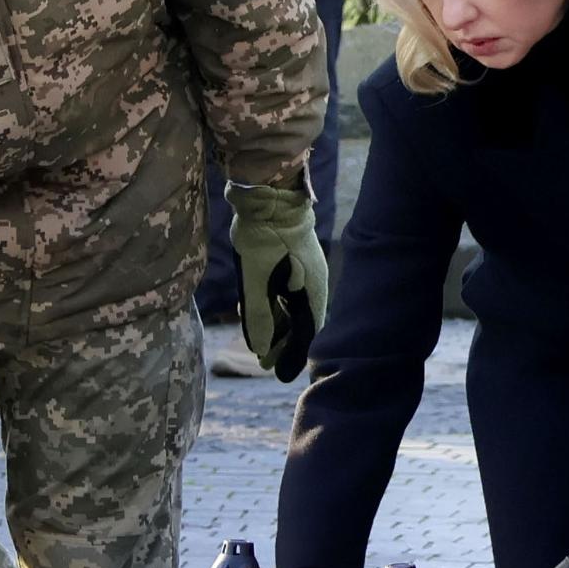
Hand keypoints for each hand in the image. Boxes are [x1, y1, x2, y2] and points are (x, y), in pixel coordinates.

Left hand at [230, 179, 328, 380]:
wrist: (268, 194)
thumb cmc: (264, 235)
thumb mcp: (256, 279)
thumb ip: (258, 315)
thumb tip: (258, 348)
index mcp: (313, 290)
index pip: (307, 333)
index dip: (292, 354)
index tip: (278, 373)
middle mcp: (312, 284)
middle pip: (299, 323)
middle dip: (281, 343)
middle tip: (264, 362)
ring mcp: (302, 272)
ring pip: (290, 308)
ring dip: (274, 326)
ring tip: (258, 344)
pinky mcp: (290, 262)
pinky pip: (284, 292)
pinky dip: (271, 306)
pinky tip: (255, 314)